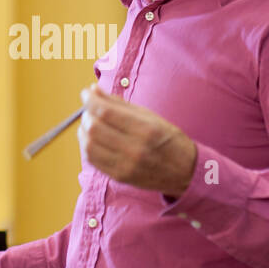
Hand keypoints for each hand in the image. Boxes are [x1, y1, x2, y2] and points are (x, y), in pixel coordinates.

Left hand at [78, 83, 196, 197]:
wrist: (185, 171)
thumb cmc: (168, 139)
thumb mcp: (150, 116)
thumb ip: (120, 104)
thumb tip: (93, 90)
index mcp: (145, 129)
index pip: (105, 112)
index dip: (90, 100)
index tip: (86, 93)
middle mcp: (135, 149)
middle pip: (94, 128)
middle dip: (86, 114)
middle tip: (90, 109)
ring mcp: (126, 166)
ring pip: (89, 145)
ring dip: (84, 130)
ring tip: (90, 123)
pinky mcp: (119, 177)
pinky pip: (92, 160)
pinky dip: (87, 146)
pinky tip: (93, 139)